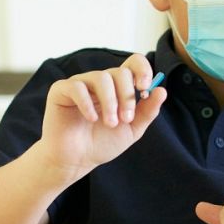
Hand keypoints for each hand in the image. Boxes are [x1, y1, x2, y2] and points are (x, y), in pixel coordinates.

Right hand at [38, 53, 166, 183]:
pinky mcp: (61, 91)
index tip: (144, 89)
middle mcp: (100, 81)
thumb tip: (162, 90)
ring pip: (101, 77)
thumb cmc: (102, 143)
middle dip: (127, 96)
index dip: (142, 70)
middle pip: (120, 72)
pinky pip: (77, 87)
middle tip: (126, 119)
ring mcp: (80, 84)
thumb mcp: (132, 129)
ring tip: (110, 123)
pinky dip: (87, 103)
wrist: (77, 161)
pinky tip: (92, 118)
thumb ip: (148, 111)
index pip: (133, 63)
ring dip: (110, 102)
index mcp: (118, 86)